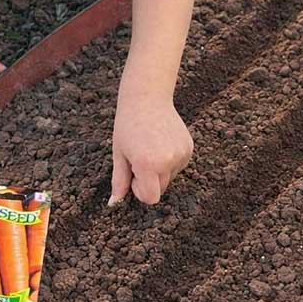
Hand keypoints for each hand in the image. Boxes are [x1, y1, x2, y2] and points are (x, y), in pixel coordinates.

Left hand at [110, 90, 192, 205]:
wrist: (147, 97)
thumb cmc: (127, 124)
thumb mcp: (119, 153)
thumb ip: (119, 181)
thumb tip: (113, 204)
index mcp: (148, 164)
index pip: (151, 198)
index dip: (140, 190)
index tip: (133, 173)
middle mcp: (168, 161)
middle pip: (161, 189)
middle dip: (149, 180)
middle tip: (139, 156)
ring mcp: (181, 154)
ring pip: (170, 177)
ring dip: (160, 169)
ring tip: (150, 146)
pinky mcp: (189, 148)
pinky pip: (178, 165)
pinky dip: (170, 160)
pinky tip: (161, 142)